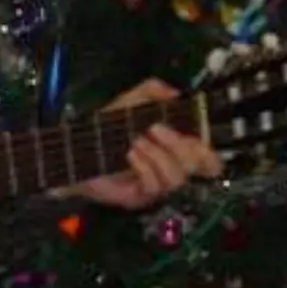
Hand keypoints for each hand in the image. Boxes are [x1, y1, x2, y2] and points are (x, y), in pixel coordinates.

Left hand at [61, 79, 222, 210]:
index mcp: (174, 148)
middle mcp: (170, 168)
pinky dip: (144, 168)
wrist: (76, 149)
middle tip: (155, 128)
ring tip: (136, 142)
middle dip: (179, 145)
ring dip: (157, 156)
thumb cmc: (106, 127)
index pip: (207, 159)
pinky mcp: (140, 197)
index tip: (200, 141)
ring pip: (176, 178)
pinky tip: (130, 155)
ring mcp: (157, 185)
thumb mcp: (130, 102)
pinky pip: (154, 186)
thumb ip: (152, 90)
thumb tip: (174, 93)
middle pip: (195, 166)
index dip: (210, 154)